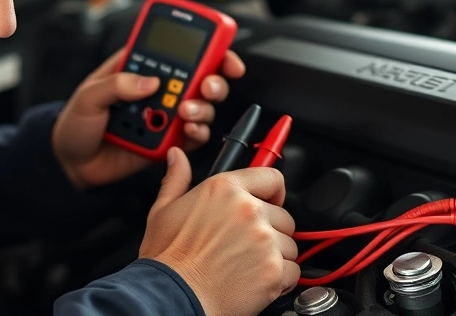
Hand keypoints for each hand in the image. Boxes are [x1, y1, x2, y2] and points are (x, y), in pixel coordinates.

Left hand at [52, 47, 245, 188]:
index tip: (222, 53)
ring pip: (202, 106)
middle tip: (206, 87)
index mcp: (140, 66)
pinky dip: (198, 133)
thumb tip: (149, 81)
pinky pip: (194, 135)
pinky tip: (189, 130)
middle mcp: (159, 88)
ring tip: (185, 113)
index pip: (179, 50)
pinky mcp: (168, 140)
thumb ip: (117, 85)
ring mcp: (166, 114)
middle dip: (213, 81)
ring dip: (202, 108)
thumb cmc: (76, 122)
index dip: (207, 47)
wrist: (71, 163)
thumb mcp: (88, 96)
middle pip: (202, 77)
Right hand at [140, 148, 299, 315]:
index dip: (272, 193)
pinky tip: (254, 280)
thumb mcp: (163, 210)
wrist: (172, 297)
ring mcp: (264, 241)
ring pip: (290, 245)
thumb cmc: (167, 260)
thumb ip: (176, 179)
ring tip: (247, 265)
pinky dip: (279, 279)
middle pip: (284, 215)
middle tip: (246, 245)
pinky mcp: (273, 271)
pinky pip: (292, 271)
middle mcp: (248, 211)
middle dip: (270, 230)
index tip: (269, 203)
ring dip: (275, 256)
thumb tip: (177, 157)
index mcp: (224, 190)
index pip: (272, 178)